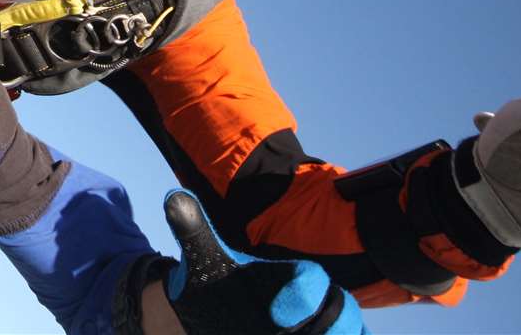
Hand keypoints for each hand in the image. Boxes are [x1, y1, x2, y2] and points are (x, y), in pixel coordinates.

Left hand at [160, 191, 365, 334]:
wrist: (204, 316)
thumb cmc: (209, 281)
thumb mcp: (201, 258)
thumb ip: (193, 230)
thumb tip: (175, 200)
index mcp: (285, 275)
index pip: (313, 278)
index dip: (305, 292)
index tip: (276, 312)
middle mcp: (307, 304)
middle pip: (343, 314)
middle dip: (332, 327)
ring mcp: (307, 329)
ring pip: (346, 333)